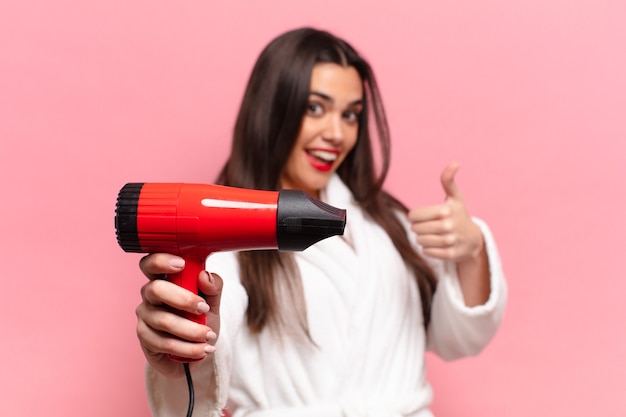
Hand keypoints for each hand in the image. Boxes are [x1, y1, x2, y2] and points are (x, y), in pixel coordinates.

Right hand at [135, 253, 222, 377]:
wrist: (197, 349)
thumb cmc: (200, 319)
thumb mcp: (213, 303)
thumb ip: (213, 288)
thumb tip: (205, 276)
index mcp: (164, 278)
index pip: (152, 263)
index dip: (161, 260)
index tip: (181, 264)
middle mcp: (150, 294)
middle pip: (155, 289)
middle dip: (183, 299)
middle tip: (204, 308)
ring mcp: (145, 316)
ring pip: (164, 320)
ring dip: (192, 330)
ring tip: (210, 336)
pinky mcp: (145, 338)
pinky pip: (164, 343)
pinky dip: (188, 348)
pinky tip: (202, 350)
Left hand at [408, 162, 483, 261]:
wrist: (474, 240)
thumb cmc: (459, 216)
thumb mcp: (455, 198)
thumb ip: (448, 181)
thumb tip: (454, 163)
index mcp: (445, 210)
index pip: (413, 216)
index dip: (414, 217)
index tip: (421, 217)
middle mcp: (448, 225)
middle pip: (415, 229)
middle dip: (418, 228)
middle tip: (427, 226)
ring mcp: (450, 241)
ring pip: (420, 241)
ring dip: (423, 239)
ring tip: (432, 235)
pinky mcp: (450, 254)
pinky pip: (427, 252)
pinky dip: (428, 249)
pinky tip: (437, 244)